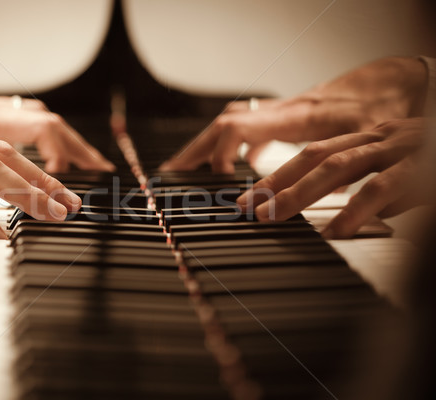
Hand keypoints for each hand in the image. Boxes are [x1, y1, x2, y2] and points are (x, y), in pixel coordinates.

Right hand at [160, 57, 427, 172]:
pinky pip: (248, 128)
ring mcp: (280, 112)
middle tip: (172, 172)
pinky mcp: (286, 117)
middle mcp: (280, 111)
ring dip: (206, 145)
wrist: (394, 79)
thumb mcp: (365, 139)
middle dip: (195, 148)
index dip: (220, 150)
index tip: (215, 176)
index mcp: (295, 115)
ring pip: (230, 123)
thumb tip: (325, 201)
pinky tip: (231, 164)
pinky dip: (231, 145)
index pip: (240, 126)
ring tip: (185, 167)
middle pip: (223, 124)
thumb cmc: (381, 105)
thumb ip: (340, 168)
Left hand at [236, 118, 428, 238]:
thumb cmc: (434, 160)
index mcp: (368, 140)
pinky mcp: (420, 168)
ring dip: (299, 193)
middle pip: (314, 158)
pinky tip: (334, 232)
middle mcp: (377, 140)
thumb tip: (337, 219)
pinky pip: (382, 188)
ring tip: (272, 217)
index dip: (276, 175)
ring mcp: (398, 151)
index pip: (311, 154)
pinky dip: (354, 211)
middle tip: (246, 208)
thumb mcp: (397, 171)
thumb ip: (366, 188)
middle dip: (275, 183)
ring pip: (337, 167)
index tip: (249, 197)